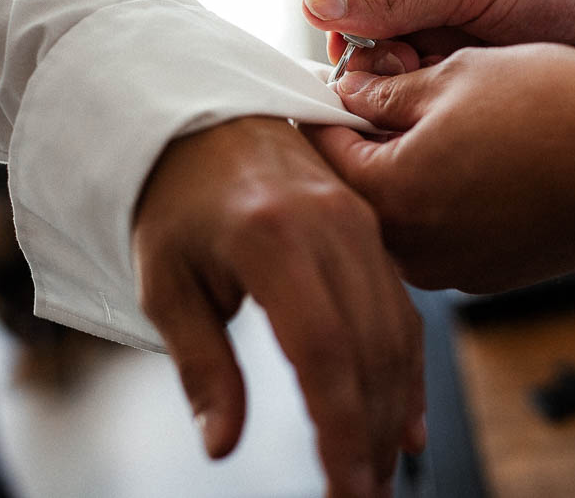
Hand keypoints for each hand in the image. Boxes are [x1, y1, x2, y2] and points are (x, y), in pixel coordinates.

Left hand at [133, 116, 425, 496]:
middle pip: (371, 350)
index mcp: (274, 239)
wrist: (202, 115)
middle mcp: (332, 227)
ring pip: (397, 332)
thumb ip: (201, 364)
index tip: (344, 488)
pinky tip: (406, 416)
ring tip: (382, 470)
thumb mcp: (166, 281)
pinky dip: (408, 366)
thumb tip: (222, 443)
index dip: (340, 430)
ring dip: (394, 408)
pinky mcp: (370, 228)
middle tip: (363, 495)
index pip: (324, 353)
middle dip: (373, 435)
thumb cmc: (174, 197)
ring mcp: (359, 224)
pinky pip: (402, 306)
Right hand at [303, 0, 574, 89]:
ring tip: (414, 86)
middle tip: (382, 70)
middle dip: (362, 52)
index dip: (331, 5)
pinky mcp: (479, 79)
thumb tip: (318, 1)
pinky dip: (423, 103)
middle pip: (363, 29)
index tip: (334, 36)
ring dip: (392, 80)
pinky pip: (431, 95)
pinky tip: (433, 106)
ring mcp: (456, 39)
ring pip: (393, 67)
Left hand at [303, 46, 574, 292]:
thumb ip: (384, 91)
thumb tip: (348, 91)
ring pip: (399, 211)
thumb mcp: (455, 76)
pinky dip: (441, 196)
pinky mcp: (488, 272)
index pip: (322, 149)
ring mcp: (452, 268)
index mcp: (390, 195)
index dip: (323, 106)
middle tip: (375, 92)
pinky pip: (441, 231)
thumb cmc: (557, 110)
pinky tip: (469, 155)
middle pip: (356, 187)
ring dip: (400, 167)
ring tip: (429, 117)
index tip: (329, 85)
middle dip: (360, 139)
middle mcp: (413, 249)